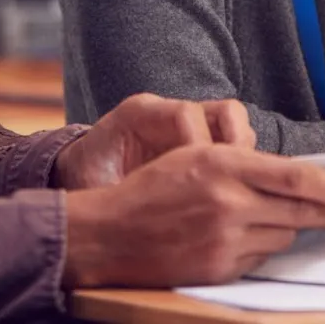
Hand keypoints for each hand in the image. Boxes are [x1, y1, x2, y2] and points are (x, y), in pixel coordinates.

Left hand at [52, 93, 254, 189]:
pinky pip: (232, 143)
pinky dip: (238, 164)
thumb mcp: (95, 186)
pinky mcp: (200, 139)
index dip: (198, 145)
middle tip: (233, 183)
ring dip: (242, 155)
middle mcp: (168, 112)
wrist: (81, 175)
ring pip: (235, 124)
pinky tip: (229, 193)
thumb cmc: (87, 183)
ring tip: (236, 189)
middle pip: (224, 112)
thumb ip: (120, 193)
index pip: (185, 114)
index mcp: (139, 115)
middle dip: (235, 147)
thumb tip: (147, 212)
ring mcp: (188, 124)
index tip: (200, 180)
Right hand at [60, 143, 324, 288]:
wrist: (109, 234)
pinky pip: (259, 257)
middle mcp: (228, 203)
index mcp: (223, 165)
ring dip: (286, 227)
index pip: (296, 177)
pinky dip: (260, 246)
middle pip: (300, 211)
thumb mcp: (197, 155)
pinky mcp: (219, 269)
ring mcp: (224, 241)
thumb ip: (246, 163)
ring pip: (283, 235)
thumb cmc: (153, 187)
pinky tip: (242, 236)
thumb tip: (297, 176)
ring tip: (269, 216)